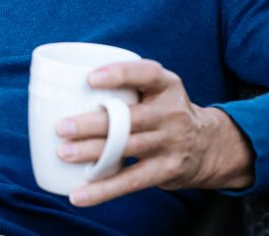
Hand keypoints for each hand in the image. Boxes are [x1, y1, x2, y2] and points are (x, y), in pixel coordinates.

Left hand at [54, 59, 254, 206]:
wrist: (207, 145)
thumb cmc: (163, 112)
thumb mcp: (156, 91)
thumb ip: (125, 87)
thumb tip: (62, 89)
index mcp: (167, 85)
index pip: (146, 73)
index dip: (119, 74)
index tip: (90, 79)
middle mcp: (171, 112)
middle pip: (130, 118)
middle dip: (93, 124)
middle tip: (61, 127)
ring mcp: (171, 142)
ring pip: (128, 147)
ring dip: (93, 152)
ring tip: (64, 152)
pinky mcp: (167, 170)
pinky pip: (131, 181)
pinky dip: (102, 190)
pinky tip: (78, 195)